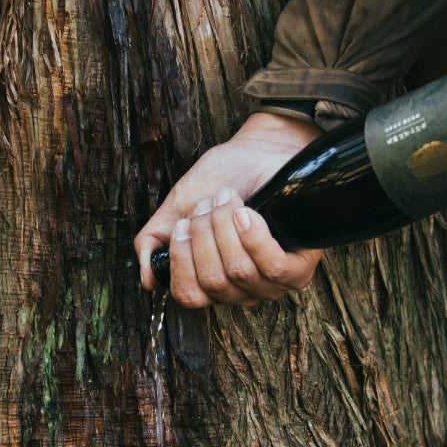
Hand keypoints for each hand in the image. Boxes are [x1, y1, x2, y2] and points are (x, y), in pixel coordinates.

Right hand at [135, 112, 326, 307]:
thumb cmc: (224, 178)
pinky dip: (253, 236)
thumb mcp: (178, 208)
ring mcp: (271, 283)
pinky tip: (248, 213)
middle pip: (214, 282)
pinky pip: (272, 266)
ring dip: (227, 227)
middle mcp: (241, 291)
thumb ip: (155, 241)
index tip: (184, 224)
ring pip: (239, 271)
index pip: (189, 296)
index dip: (182, 259)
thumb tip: (148, 279)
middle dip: (205, 234)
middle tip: (210, 204)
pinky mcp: (298, 268)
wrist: (260, 149)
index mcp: (212, 282)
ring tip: (229, 200)